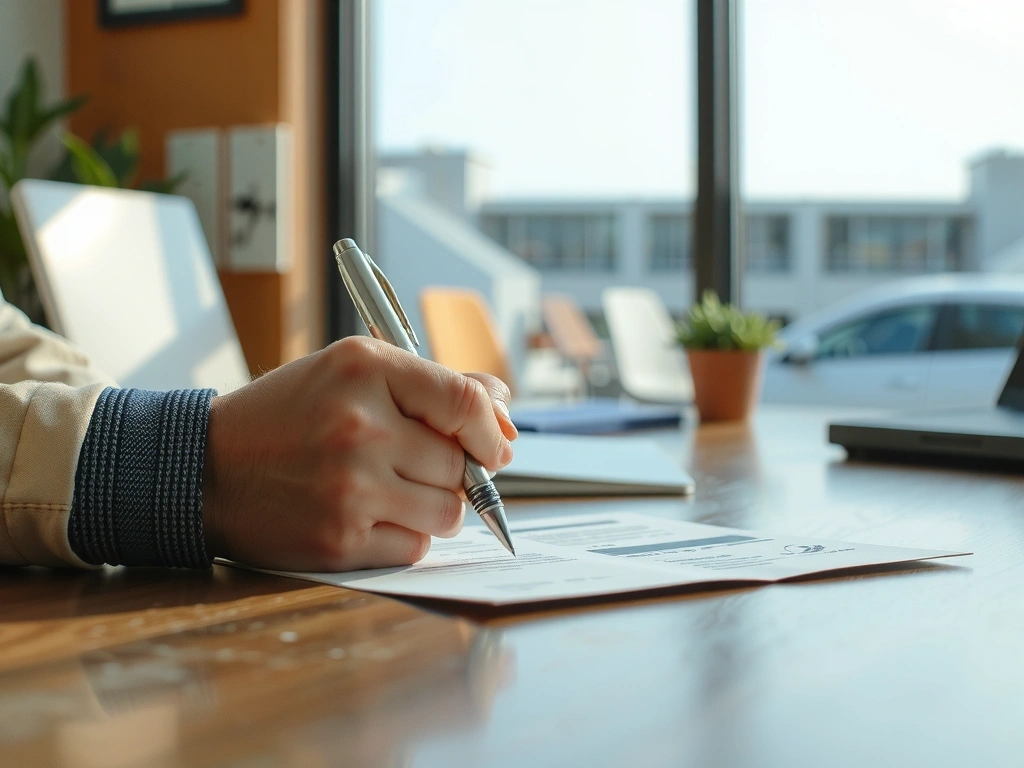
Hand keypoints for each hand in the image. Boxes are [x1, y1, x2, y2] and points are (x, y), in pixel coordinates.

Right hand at [201, 336, 517, 570]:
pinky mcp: (339, 540)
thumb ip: (434, 387)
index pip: (466, 401)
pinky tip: (366, 516)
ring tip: (387, 490)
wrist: (203, 468)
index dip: (491, 429)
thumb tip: (506, 417)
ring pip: (447, 512)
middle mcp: (359, 425)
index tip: (492, 445)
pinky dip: (403, 537)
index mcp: (365, 369)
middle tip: (408, 465)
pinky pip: (415, 547)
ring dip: (431, 508)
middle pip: (460, 464)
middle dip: (450, 471)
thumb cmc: (289, 416)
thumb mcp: (352, 374)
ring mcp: (349, 487)